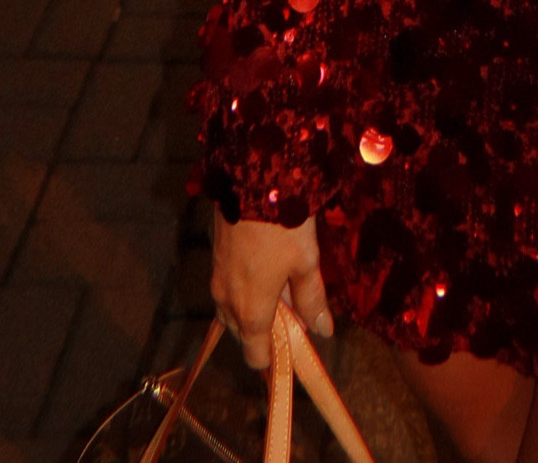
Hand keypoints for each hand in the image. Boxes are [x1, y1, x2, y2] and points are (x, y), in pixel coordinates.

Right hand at [210, 209, 332, 368]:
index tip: (294, 349)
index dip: (275, 359)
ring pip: (232, 310)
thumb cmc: (282, 224)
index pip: (255, 357)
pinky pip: (228, 287)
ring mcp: (217, 278)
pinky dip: (244, 288)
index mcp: (250, 311)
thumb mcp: (305, 261)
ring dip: (253, 308)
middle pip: (242, 334)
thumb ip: (312, 300)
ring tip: (282, 284)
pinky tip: (265, 265)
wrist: (250, 179)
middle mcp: (227, 301)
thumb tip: (323, 331)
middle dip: (265, 331)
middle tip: (294, 311)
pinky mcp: (215, 257)